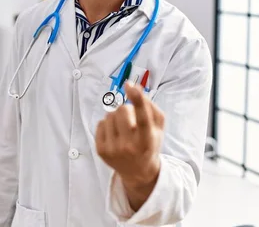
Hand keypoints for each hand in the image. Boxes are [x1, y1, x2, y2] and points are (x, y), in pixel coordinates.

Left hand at [95, 81, 164, 205]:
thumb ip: (150, 106)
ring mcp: (113, 149)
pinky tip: (115, 135)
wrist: (138, 172)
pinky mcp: (101, 150)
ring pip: (109, 115)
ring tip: (123, 130)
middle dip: (127, 109)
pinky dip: (107, 125)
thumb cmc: (149, 144)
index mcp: (147, 140)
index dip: (137, 99)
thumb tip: (135, 88)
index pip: (143, 117)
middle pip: (122, 109)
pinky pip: (100, 123)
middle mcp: (130, 146)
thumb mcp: (158, 128)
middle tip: (131, 121)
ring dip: (116, 117)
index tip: (130, 85)